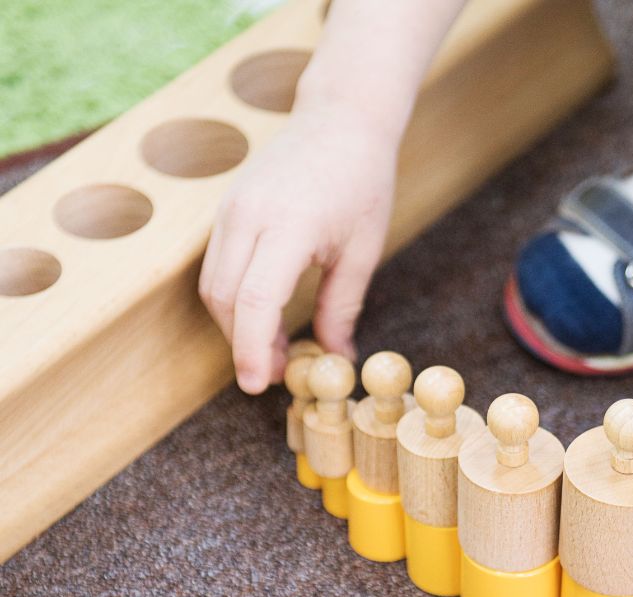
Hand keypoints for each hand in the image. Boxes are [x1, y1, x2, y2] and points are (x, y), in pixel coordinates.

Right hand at [199, 106, 396, 393]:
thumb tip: (336, 360)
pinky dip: (235, 301)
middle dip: (243, 345)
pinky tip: (265, 319)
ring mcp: (230, 209)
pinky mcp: (226, 209)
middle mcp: (248, 215)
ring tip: (274, 351)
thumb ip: (342, 309)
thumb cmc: (362, 182)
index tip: (260, 384)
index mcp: (288, 226)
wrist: (341, 119)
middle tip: (275, 374)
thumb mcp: (362, 252)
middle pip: (224, 299)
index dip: (252, 349)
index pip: (254, 301)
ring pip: (213, 285)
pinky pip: (217, 266)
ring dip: (236, 326)